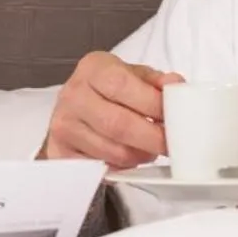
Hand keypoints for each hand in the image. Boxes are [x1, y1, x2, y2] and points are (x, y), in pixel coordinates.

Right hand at [42, 52, 183, 168]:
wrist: (76, 107)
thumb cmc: (108, 90)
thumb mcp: (133, 76)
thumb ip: (156, 81)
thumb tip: (175, 86)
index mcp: (93, 69)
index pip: (123, 86)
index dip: (153, 105)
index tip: (175, 117)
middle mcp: (73, 95)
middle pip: (118, 124)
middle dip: (152, 138)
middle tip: (171, 144)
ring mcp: (64, 125)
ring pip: (113, 150)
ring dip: (140, 155)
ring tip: (149, 148)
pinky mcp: (61, 152)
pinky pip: (101, 167)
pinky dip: (122, 166)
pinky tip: (128, 156)